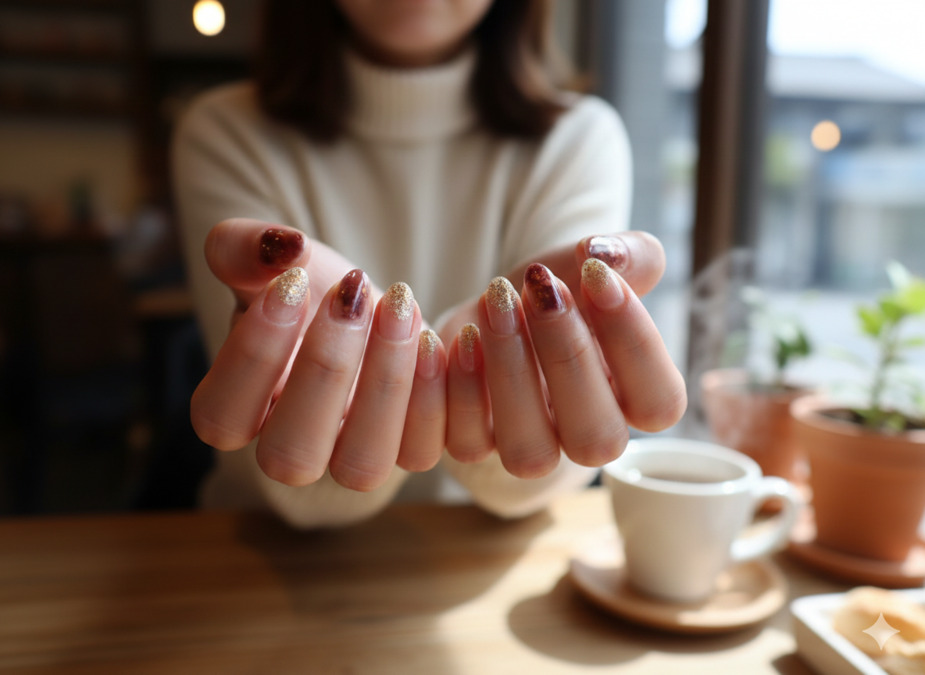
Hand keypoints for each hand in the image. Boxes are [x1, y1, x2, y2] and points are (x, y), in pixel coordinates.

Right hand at [190, 219, 446, 490]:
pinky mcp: (412, 449)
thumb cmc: (310, 291)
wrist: (371, 307)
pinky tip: (440, 336)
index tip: (292, 284)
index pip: (222, 419)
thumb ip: (246, 247)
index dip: (252, 357)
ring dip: (386, 384)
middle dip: (324, 368)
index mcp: (242, 411)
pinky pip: (426, 451)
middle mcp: (296, 450)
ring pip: (364, 465)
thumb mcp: (270, 261)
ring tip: (399, 307)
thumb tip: (281, 247)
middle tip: (350, 296)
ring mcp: (355, 459)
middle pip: (290, 456)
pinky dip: (439, 395)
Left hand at [442, 232, 686, 477]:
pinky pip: (463, 444)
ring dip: (510, 375)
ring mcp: (525, 446)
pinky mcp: (470, 443)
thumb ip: (627, 255)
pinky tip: (450, 337)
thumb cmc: (552, 296)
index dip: (635, 343)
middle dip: (568, 356)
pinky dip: (453, 390)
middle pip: (597, 441)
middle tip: (542, 288)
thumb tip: (607, 254)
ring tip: (495, 303)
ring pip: (528, 451)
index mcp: (629, 399)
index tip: (597, 275)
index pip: (659, 404)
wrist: (487, 311)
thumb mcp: (591, 266)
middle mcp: (582, 435)